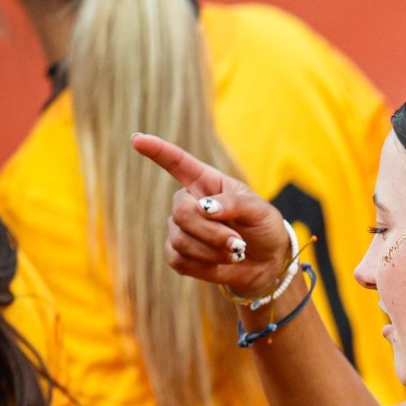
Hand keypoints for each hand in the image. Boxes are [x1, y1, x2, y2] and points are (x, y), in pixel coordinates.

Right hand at [131, 132, 290, 299]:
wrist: (267, 262)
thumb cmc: (263, 228)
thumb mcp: (260, 210)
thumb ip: (235, 203)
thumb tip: (206, 208)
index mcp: (205, 182)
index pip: (178, 163)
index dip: (157, 151)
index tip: (138, 139)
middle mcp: (188, 202)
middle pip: (182, 213)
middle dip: (212, 232)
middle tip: (238, 243)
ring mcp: (180, 228)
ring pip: (181, 240)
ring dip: (213, 251)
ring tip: (236, 252)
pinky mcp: (178, 254)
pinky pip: (180, 260)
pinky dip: (206, 265)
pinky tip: (222, 262)